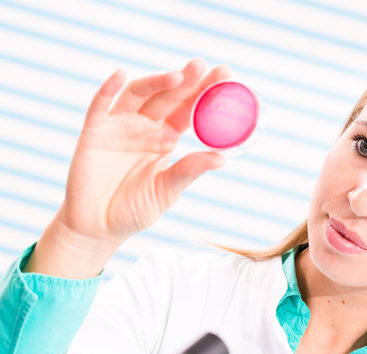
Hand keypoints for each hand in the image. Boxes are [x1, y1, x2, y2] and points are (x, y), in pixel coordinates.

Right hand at [26, 59, 230, 276]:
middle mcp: (144, 127)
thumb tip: (222, 157)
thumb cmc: (134, 210)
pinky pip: (100, 106)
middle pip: (167, 97)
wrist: (98, 228)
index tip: (225, 76)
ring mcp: (119, 127)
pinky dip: (108, 89)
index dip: (204, 93)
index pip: (188, 110)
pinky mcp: (94, 132)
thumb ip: (189, 170)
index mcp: (165, 139)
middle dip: (186, 80)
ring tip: (178, 75)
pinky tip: (121, 74)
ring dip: (156, 82)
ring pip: (138, 95)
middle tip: (204, 65)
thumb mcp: (167, 190)